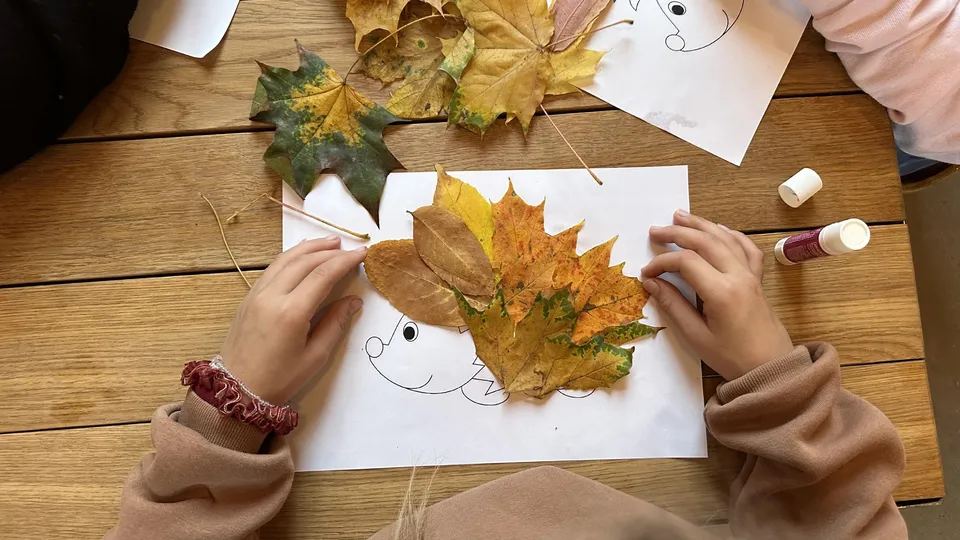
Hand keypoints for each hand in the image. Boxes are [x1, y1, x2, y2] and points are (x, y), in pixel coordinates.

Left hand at [219, 235, 366, 403]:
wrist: (237, 389)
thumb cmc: (279, 379)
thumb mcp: (315, 356)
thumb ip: (335, 324)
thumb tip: (353, 301)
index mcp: (291, 312)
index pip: (323, 275)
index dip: (345, 261)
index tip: (362, 253)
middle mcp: (272, 296)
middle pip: (304, 262)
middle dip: (330, 251)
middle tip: (350, 248)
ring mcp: (257, 294)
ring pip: (285, 260)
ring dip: (309, 248)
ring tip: (330, 242)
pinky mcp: (249, 297)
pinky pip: (273, 268)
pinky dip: (291, 256)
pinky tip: (302, 255)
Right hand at [641, 210, 793, 379]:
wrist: (772, 369)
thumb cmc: (732, 358)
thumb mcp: (696, 336)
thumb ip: (673, 306)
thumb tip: (651, 283)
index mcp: (721, 292)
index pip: (686, 262)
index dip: (662, 263)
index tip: (647, 273)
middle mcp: (738, 276)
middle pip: (705, 242)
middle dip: (677, 233)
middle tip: (655, 230)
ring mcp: (751, 275)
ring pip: (725, 239)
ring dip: (702, 225)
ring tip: (680, 216)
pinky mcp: (757, 280)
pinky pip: (746, 248)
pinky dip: (731, 235)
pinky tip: (719, 230)